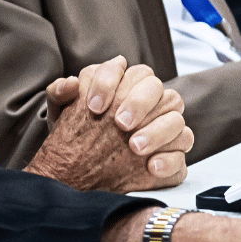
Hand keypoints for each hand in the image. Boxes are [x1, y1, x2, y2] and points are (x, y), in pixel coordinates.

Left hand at [25, 57, 191, 190]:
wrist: (78, 170)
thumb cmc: (75, 134)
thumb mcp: (61, 114)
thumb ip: (59, 93)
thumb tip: (71, 84)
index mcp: (128, 87)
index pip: (131, 71)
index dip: (111, 84)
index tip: (93, 107)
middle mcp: (150, 106)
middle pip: (158, 90)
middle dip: (139, 104)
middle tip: (120, 123)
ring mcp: (164, 132)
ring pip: (176, 121)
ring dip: (157, 132)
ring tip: (135, 147)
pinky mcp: (171, 159)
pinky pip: (181, 156)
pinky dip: (169, 161)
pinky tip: (151, 166)